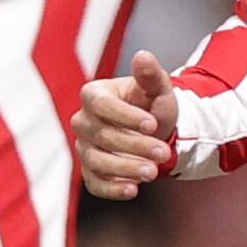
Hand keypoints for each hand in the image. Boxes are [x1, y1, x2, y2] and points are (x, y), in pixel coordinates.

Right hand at [75, 52, 180, 200]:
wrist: (155, 132)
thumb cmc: (151, 105)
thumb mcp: (157, 88)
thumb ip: (150, 74)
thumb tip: (143, 56)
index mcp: (93, 95)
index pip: (101, 105)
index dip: (126, 116)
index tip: (152, 124)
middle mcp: (83, 121)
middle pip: (103, 136)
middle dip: (135, 146)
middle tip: (163, 152)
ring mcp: (85, 147)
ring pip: (98, 161)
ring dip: (126, 168)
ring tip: (153, 172)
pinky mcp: (91, 171)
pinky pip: (95, 183)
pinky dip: (112, 189)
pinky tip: (133, 190)